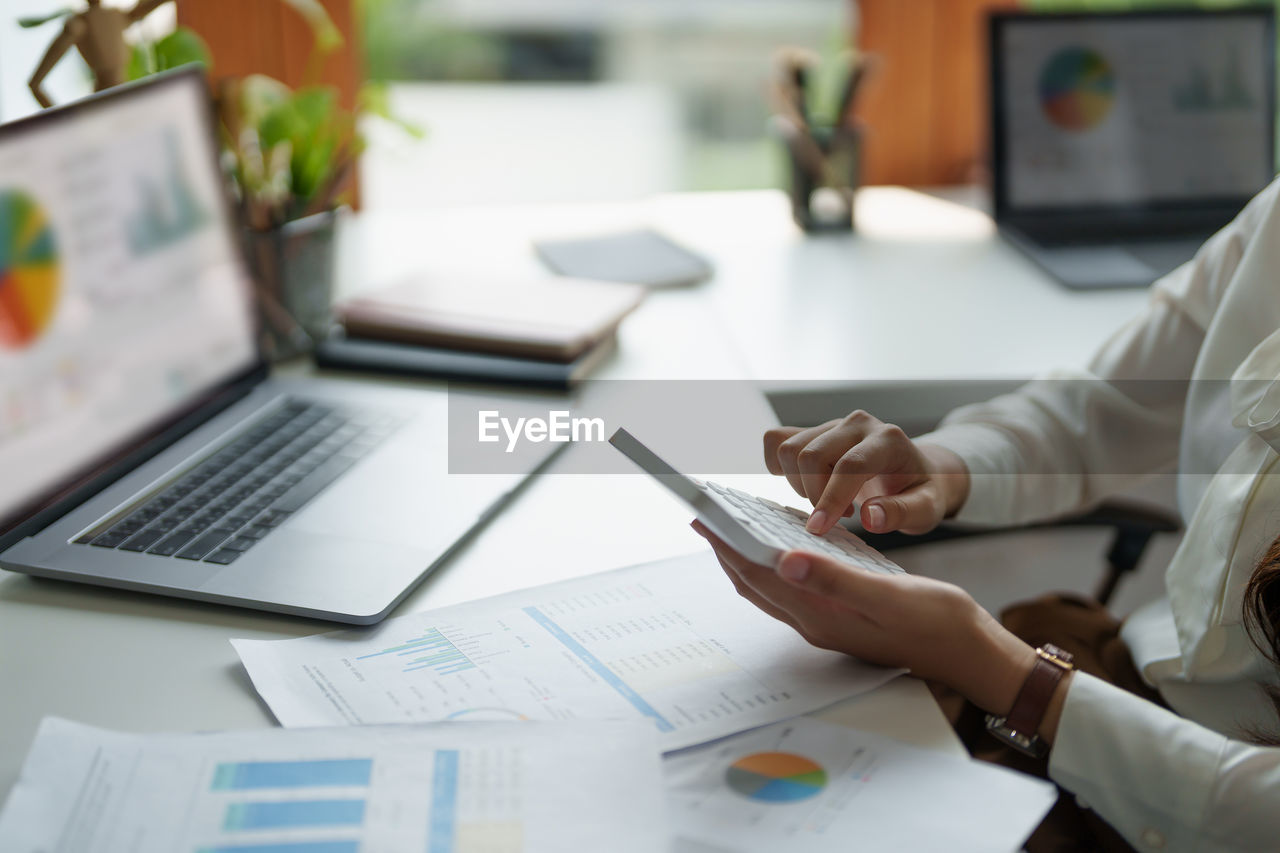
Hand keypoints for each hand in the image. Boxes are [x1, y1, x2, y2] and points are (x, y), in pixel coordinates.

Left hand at [693, 521, 1037, 717]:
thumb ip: (836, 580)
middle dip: (726, 550)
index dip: (726, 545)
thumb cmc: (935, 622)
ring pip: (771, 587)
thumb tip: (785, 561)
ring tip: (732, 529)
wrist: (967, 650)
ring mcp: (826, 622)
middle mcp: (815, 622)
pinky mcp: (840, 616)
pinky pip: (793, 587)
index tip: (702, 518)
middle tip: (704, 519)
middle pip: (754, 582)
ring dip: (747, 558)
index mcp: (820, 616)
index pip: (758, 575)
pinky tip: (783, 545)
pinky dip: (777, 564)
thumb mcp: (887, 595)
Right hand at [764, 412, 969, 535]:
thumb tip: (871, 518)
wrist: (914, 472)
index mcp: (888, 439)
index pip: (849, 465)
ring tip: (828, 502)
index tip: (818, 529)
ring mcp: (833, 424)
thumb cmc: (919, 493)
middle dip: (814, 495)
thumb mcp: (925, 510)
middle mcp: (858, 424)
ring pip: (789, 449)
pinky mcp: (814, 431)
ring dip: (798, 484)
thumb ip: (901, 513)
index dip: (831, 498)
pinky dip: (778, 467)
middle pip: (811, 455)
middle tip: (840, 517)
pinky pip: (776, 440)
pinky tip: (804, 486)